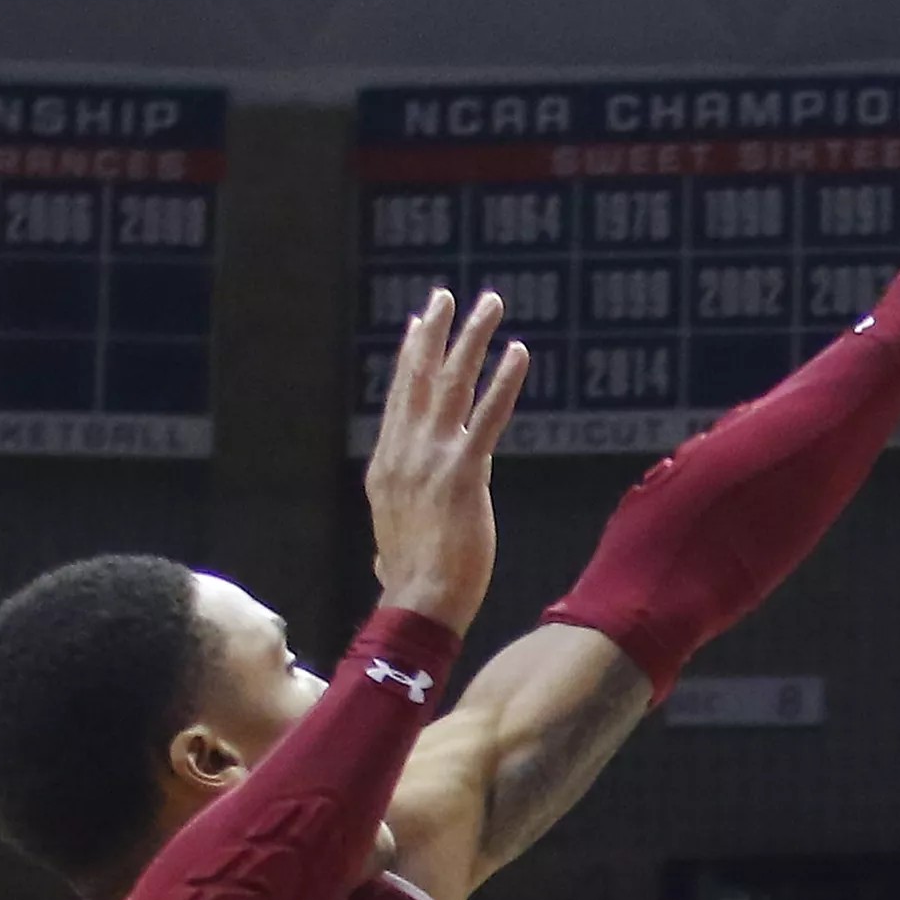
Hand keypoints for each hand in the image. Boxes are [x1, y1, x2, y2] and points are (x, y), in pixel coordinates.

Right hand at [366, 287, 529, 635]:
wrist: (419, 602)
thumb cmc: (412, 585)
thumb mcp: (393, 548)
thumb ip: (393, 537)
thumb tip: (381, 556)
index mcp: (387, 466)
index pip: (399, 400)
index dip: (409, 360)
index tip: (419, 326)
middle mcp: (404, 453)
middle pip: (419, 379)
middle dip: (434, 333)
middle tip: (446, 297)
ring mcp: (431, 459)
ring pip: (452, 384)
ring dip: (470, 339)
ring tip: (488, 304)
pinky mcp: (463, 473)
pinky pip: (487, 416)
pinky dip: (503, 381)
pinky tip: (517, 353)